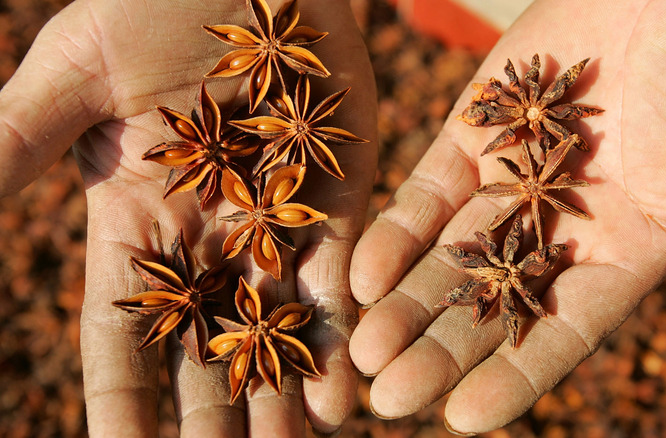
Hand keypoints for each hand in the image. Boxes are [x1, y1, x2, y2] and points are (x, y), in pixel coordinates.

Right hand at [0, 0, 375, 435]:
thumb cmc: (149, 6)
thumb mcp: (70, 77)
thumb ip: (15, 148)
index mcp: (136, 222)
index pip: (122, 335)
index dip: (121, 403)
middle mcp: (208, 239)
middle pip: (206, 353)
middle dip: (212, 425)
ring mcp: (276, 222)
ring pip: (277, 332)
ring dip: (283, 401)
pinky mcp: (337, 197)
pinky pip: (340, 278)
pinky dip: (339, 334)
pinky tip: (346, 394)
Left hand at [349, 0, 665, 433]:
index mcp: (625, 249)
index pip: (562, 329)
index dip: (514, 375)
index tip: (462, 420)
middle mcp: (559, 228)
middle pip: (491, 304)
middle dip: (439, 352)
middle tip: (387, 398)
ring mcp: (509, 181)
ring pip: (448, 256)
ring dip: (403, 304)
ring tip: (359, 351)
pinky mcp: (473, 133)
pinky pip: (427, 193)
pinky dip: (394, 233)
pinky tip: (360, 276)